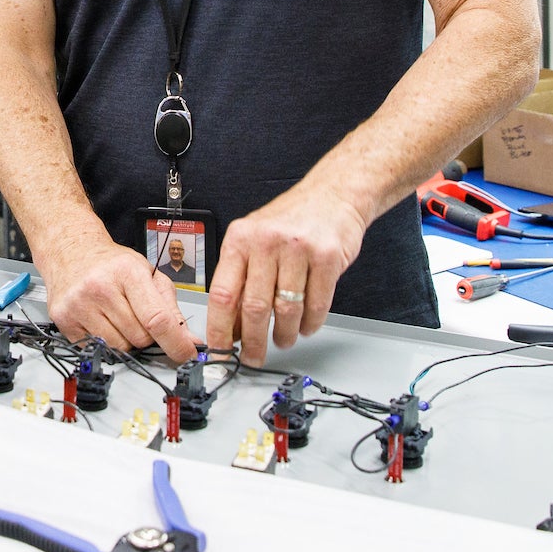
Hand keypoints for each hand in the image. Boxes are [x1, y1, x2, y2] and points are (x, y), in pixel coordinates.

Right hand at [39, 237, 195, 361]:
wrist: (71, 252)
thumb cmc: (111, 264)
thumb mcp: (147, 273)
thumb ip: (170, 307)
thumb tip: (189, 338)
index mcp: (127, 272)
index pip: (157, 318)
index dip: (176, 342)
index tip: (186, 354)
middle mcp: (100, 287)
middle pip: (140, 338)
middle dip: (146, 334)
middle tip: (136, 314)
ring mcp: (79, 304)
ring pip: (119, 347)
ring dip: (125, 339)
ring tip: (117, 316)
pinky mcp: (64, 319)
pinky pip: (97, 348)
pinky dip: (104, 340)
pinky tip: (99, 319)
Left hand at [208, 191, 365, 365]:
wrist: (333, 194)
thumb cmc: (290, 220)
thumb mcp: (253, 239)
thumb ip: (240, 277)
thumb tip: (229, 325)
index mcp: (240, 239)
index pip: (222, 293)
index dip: (219, 328)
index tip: (219, 350)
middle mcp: (266, 242)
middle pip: (254, 307)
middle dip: (253, 342)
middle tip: (254, 357)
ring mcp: (298, 249)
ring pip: (286, 310)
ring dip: (284, 335)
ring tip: (283, 339)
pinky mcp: (327, 257)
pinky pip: (317, 304)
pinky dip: (311, 324)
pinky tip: (307, 327)